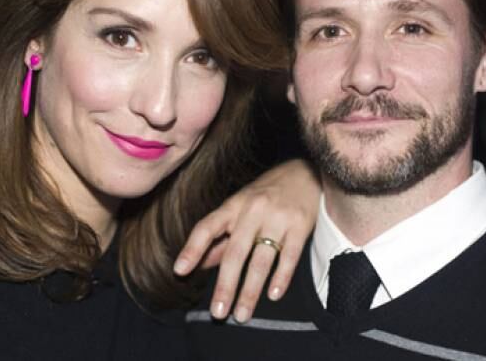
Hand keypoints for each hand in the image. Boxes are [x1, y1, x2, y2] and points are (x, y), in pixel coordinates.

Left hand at [174, 158, 319, 322]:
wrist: (305, 172)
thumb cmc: (267, 193)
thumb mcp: (240, 207)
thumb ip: (222, 237)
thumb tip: (200, 264)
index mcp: (233, 206)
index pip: (208, 227)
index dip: (192, 248)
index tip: (180, 271)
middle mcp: (253, 211)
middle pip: (236, 252)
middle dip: (225, 285)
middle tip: (217, 312)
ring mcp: (278, 218)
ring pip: (261, 260)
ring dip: (250, 290)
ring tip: (242, 314)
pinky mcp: (301, 226)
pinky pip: (289, 257)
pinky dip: (281, 278)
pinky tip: (272, 295)